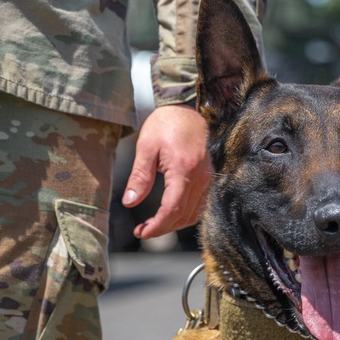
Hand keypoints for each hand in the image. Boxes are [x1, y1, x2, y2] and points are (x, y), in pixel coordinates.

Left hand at [122, 103, 212, 239]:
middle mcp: (201, 177)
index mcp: (184, 169)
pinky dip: (185, 215)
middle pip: (183, 216)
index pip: (172, 209)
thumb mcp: (146, 147)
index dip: (157, 226)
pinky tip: (171, 214)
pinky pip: (200, 205)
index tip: (142, 232)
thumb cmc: (166, 123)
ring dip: (174, 224)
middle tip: (143, 230)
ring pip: (194, 214)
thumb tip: (129, 202)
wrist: (187, 107)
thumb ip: (139, 177)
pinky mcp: (210, 176)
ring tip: (154, 224)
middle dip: (162, 228)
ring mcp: (208, 178)